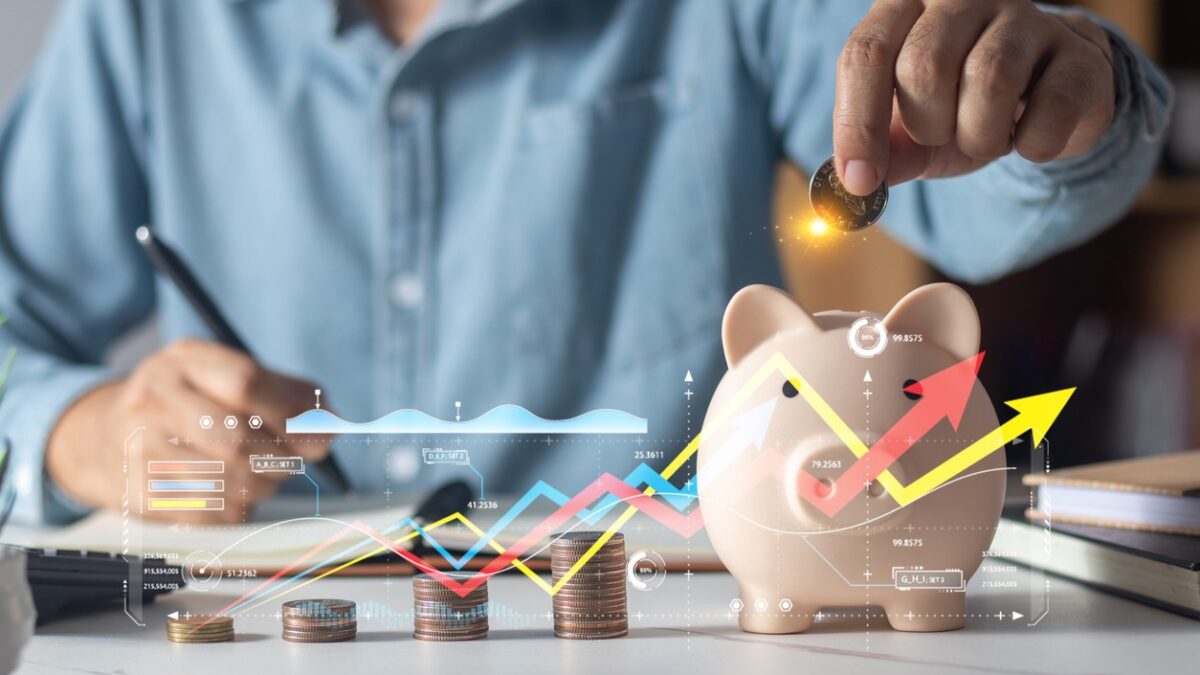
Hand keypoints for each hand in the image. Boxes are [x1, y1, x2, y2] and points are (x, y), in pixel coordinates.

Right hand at [47, 339, 327, 522]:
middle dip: (280, 459)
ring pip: (227, 483)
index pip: (246, 383)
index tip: (321, 440)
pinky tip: (233, 492)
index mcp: (186, 360)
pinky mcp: (138, 493)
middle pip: (236, 440)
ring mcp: (139, 447)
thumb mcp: (231, 378)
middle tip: (293, 462)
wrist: (105, 437)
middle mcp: (154, 398)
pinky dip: (238, 508)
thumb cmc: (196, 404)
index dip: (293, 416)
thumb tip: (330, 429)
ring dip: (263, 486)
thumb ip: (289, 395)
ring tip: (262, 474)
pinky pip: (210, 514)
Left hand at [834, 0, 1114, 194]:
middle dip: (926, 126)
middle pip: (924, 66)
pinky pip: (1050, 109)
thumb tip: (859, 182)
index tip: (860, 181)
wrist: (1044, 100)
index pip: (866, 54)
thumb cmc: (960, 109)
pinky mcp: (1079, 54)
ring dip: (978, 136)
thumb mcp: (911, 132)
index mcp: (906, 6)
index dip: (857, 124)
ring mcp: (1026, 18)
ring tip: (984, 137)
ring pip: (988, 78)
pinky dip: (1031, 145)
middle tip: (940, 136)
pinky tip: (1027, 139)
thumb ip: (885, 151)